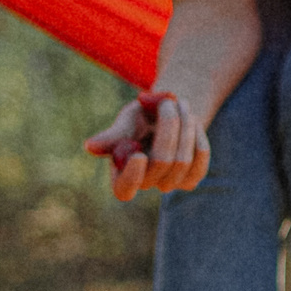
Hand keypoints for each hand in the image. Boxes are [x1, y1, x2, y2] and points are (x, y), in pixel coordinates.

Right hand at [84, 90, 211, 201]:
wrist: (170, 112)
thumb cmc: (142, 116)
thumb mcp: (127, 120)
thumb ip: (114, 135)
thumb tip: (90, 147)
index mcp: (121, 174)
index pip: (124, 189)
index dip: (132, 177)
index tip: (139, 155)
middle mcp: (145, 184)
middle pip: (162, 163)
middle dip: (168, 127)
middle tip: (169, 101)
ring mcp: (170, 184)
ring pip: (184, 159)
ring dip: (185, 124)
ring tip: (179, 103)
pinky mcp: (191, 179)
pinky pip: (200, 157)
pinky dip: (197, 133)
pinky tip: (191, 121)